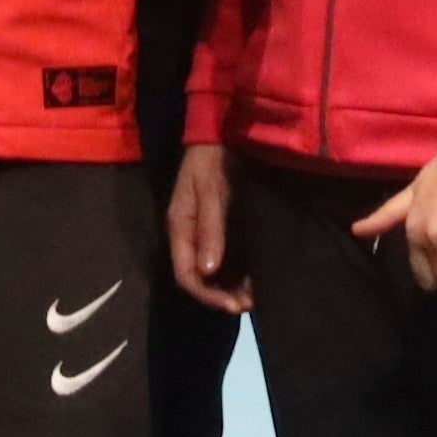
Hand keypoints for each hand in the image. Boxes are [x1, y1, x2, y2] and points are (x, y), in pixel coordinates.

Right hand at [163, 145, 249, 315]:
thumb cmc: (211, 159)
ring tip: (254, 297)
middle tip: (248, 305)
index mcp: (180, 227)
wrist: (221, 132)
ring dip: (231, 286)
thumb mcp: (210, 190)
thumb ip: (210, 228)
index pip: (186, 275)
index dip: (207, 294)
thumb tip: (209, 270)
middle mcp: (190, 235)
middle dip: (221, 295)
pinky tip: (256, 278)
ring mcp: (204, 232)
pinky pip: (226, 256)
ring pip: (213, 271)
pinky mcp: (220, 226)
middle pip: (199, 278)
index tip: (232, 305)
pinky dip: (239, 271)